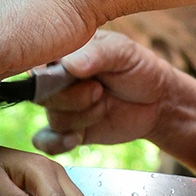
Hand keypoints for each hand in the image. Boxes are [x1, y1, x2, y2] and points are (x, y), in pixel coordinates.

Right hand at [32, 32, 181, 154]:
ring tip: (104, 105)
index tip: (75, 76)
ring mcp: (62, 106)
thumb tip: (69, 65)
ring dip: (82, 117)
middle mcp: (57, 80)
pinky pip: (47, 141)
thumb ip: (97, 54)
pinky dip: (57, 143)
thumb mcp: (123, 52)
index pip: (40, 63)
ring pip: (54, 119)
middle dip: (73, 98)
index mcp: (64, 54)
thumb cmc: (139, 68)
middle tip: (99, 90)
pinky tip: (77, 137)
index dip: (51, 74)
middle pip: (43, 95)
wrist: (156, 101)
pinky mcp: (68, 129)